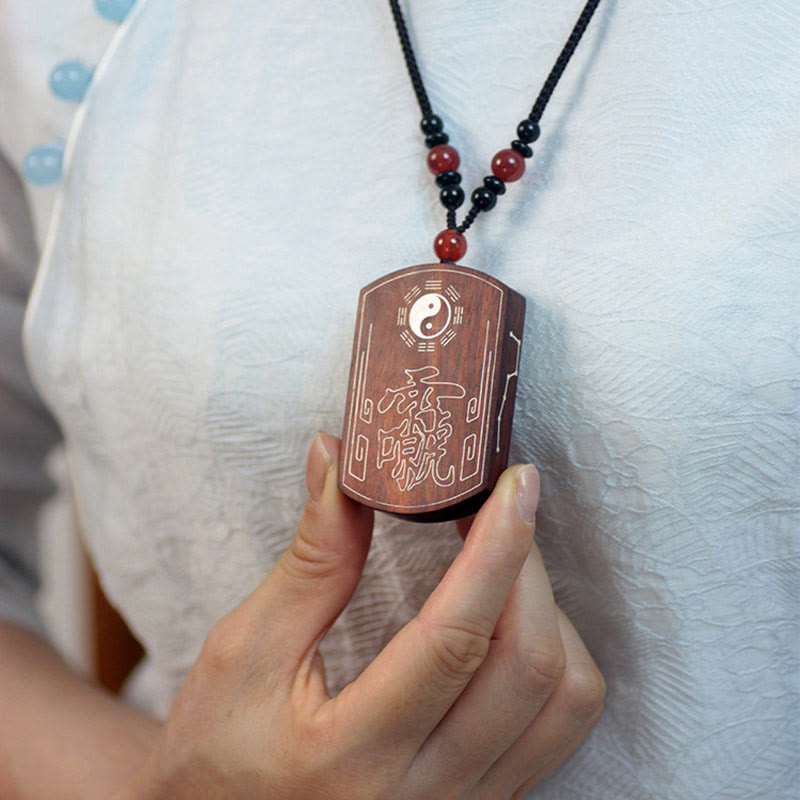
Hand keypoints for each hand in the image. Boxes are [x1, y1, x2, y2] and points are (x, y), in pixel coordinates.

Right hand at [123, 433, 603, 799]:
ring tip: (504, 564)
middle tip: (499, 507)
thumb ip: (312, 559)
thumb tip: (341, 462)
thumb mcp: (244, 651)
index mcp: (352, 756)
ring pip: (565, 702)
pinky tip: (510, 621)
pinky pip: (559, 729)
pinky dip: (554, 659)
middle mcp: (426, 795)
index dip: (494, 550)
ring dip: (551, 614)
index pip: (454, 639)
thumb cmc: (216, 748)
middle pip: (529, 666)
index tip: (513, 484)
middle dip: (527, 566)